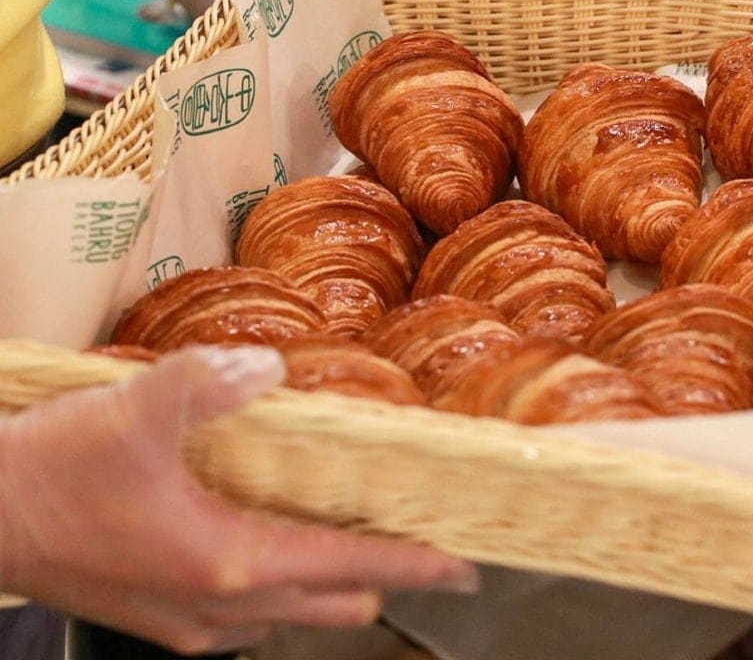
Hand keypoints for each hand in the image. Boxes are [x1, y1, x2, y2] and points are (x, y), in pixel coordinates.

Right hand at [0, 346, 477, 654]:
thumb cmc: (53, 474)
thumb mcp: (136, 409)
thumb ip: (211, 381)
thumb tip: (271, 369)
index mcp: (230, 560)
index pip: (352, 565)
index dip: (413, 563)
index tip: (462, 563)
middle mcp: (221, 604)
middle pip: (334, 597)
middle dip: (382, 572)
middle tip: (414, 535)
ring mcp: (191, 619)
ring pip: (293, 608)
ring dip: (331, 575)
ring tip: (352, 530)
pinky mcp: (162, 614)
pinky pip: (249, 610)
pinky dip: (281, 579)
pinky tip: (272, 539)